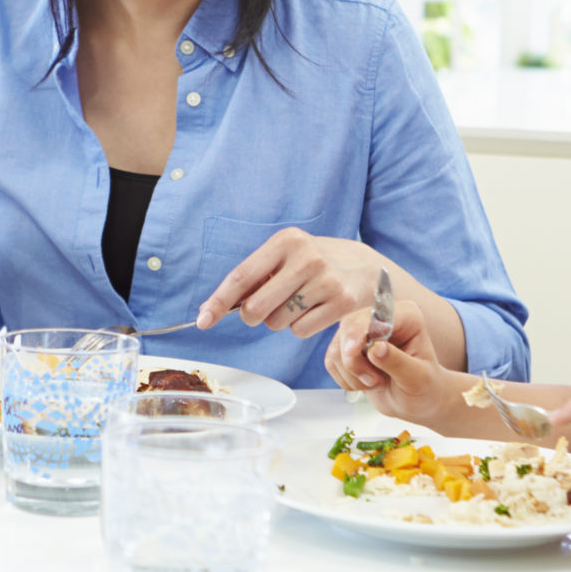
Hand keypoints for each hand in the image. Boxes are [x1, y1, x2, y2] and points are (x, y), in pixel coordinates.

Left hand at [200, 228, 381, 342]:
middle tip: (262, 310)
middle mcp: (307, 258)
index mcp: (286, 240)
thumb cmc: (313, 263)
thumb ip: (253, 277)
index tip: (203, 320)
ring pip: (277, 322)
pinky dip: (301, 327)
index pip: (241, 276)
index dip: (218, 301)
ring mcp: (327, 280)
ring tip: (299, 302)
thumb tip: (210, 309)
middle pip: (256, 308)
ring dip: (280, 320)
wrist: (367, 267)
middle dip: (252, 316)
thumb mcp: (286, 255)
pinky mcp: (342, 302)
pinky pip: (300, 331)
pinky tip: (315, 310)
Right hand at [328, 298, 459, 422]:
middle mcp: (381, 317)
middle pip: (348, 328)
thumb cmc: (424, 387)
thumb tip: (376, 348)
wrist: (416, 401)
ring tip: (376, 382)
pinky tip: (365, 383)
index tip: (352, 352)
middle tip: (373, 381)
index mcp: (406, 315)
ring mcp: (362, 331)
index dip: (358, 332)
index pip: (374, 315)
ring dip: (352, 374)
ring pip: (336, 348)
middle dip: (354, 361)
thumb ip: (398, 362)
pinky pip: (331, 361)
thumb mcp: (417, 377)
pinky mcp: (348, 347)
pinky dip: (345, 379)